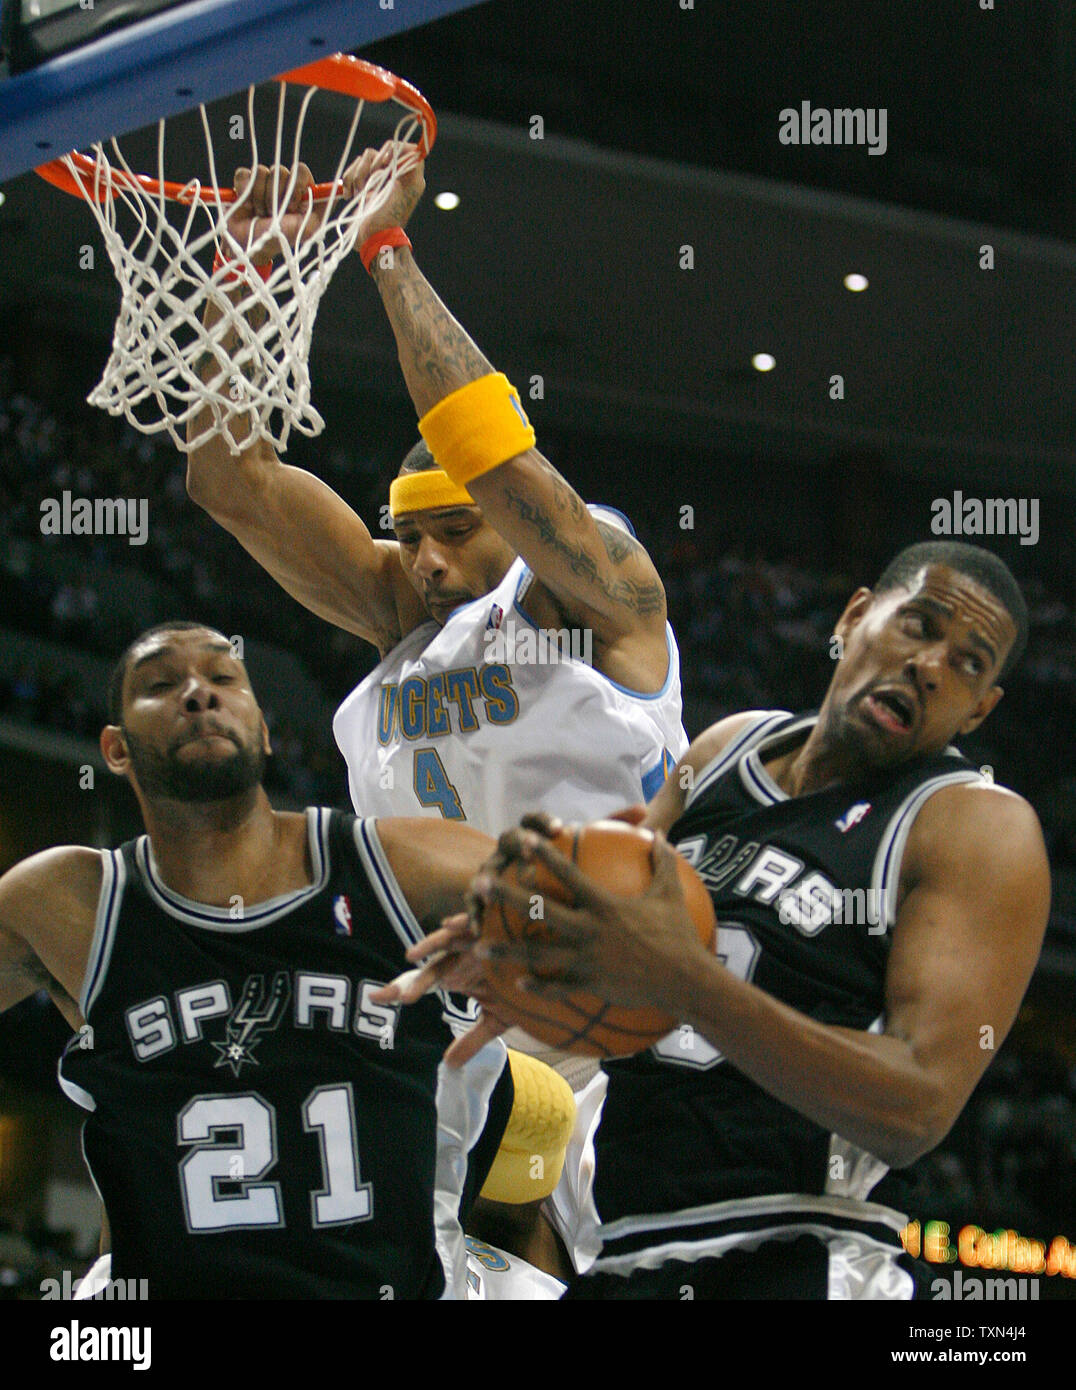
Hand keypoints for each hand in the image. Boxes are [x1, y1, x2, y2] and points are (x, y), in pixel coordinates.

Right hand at [222, 163, 323, 262]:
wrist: (251, 249)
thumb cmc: (281, 241)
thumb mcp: (308, 229)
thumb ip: (323, 209)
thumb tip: (339, 189)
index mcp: (299, 191)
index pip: (301, 170)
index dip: (295, 186)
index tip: (292, 208)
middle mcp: (283, 184)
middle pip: (280, 170)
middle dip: (275, 196)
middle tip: (274, 215)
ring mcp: (263, 182)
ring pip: (261, 172)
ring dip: (260, 198)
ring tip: (261, 214)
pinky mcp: (244, 183)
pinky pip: (244, 174)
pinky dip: (244, 192)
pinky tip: (247, 207)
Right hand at [343, 141, 425, 247]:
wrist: (371, 238)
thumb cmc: (391, 217)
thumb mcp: (410, 188)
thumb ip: (413, 165)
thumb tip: (413, 148)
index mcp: (409, 175)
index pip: (405, 148)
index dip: (392, 150)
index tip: (385, 164)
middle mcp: (394, 175)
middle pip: (380, 151)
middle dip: (370, 168)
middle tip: (370, 185)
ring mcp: (378, 180)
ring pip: (365, 158)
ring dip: (358, 176)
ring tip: (358, 194)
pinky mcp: (363, 185)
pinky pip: (353, 170)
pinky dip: (349, 181)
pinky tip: (349, 195)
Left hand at [369, 911, 508, 1069]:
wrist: (550, 966)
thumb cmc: (521, 986)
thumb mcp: (496, 1020)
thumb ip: (472, 1040)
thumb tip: (450, 1066)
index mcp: (458, 976)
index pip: (425, 982)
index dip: (401, 989)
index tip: (376, 999)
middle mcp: (462, 957)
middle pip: (434, 968)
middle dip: (418, 982)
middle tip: (402, 999)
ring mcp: (476, 938)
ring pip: (448, 941)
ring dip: (430, 945)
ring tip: (413, 956)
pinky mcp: (492, 922)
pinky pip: (473, 919)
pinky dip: (460, 922)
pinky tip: (448, 925)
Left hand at [472, 827, 708, 1014]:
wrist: (685, 980)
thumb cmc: (678, 935)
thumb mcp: (671, 893)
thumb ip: (661, 862)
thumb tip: (660, 835)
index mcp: (604, 905)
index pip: (568, 874)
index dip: (544, 855)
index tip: (523, 840)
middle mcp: (589, 930)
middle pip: (539, 910)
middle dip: (506, 896)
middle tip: (479, 883)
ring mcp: (587, 960)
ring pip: (537, 954)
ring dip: (505, 950)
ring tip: (478, 946)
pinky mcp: (590, 985)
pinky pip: (557, 988)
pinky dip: (536, 988)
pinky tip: (516, 984)